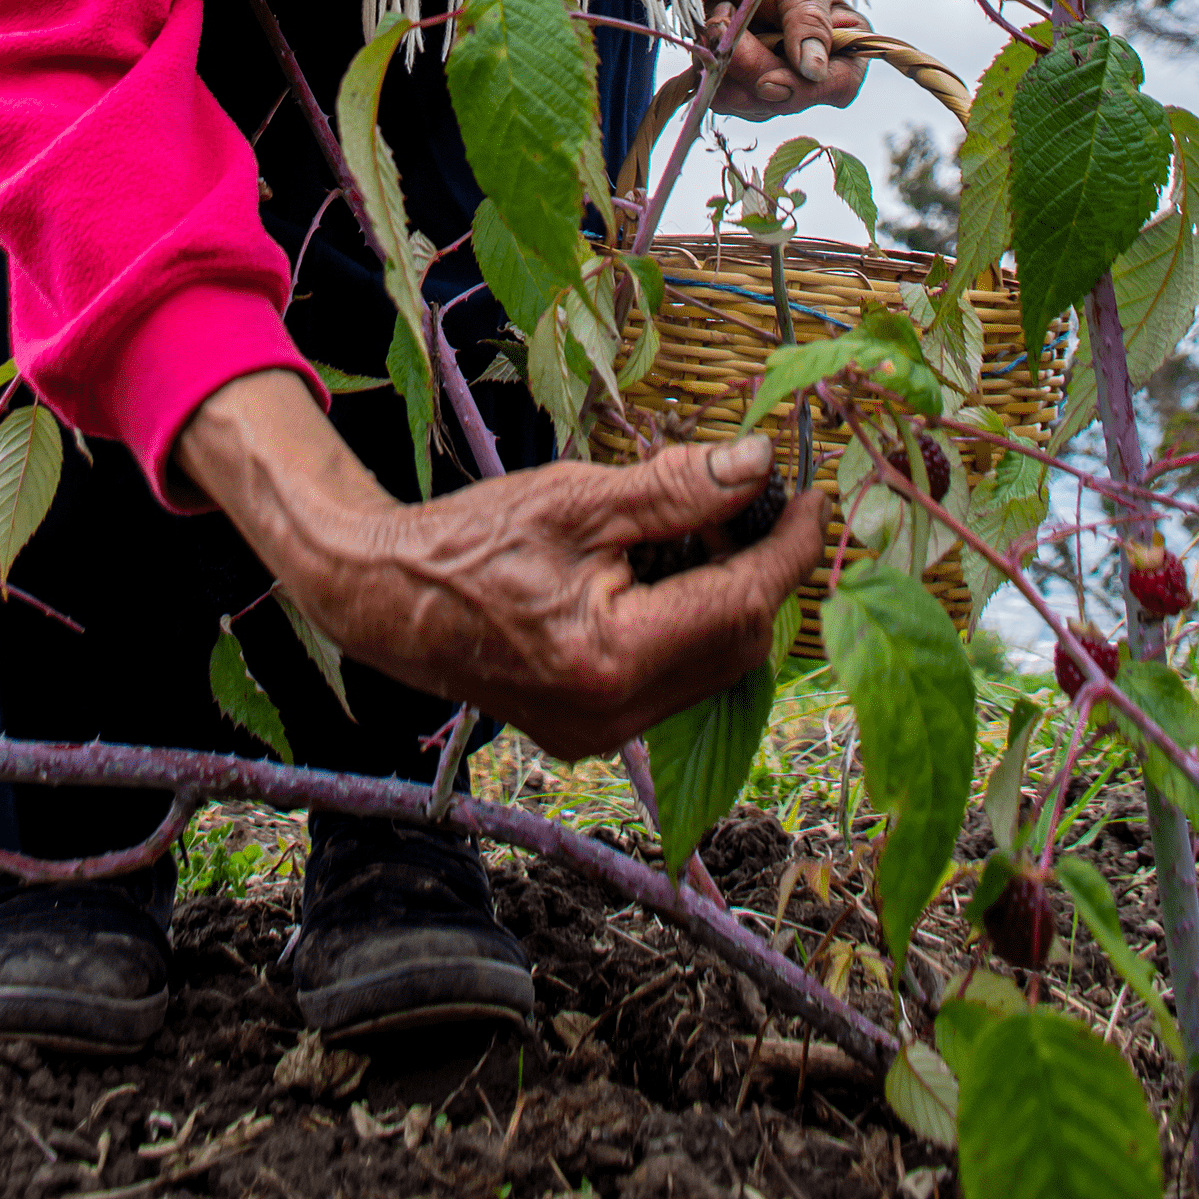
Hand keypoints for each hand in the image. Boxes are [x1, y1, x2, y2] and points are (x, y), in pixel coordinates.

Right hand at [176, 373, 826, 759]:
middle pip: (739, 646)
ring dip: (726, 599)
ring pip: (712, 668)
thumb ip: (675, 488)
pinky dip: (687, 624)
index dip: (789, 548)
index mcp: (613, 658)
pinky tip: (661, 573)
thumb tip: (758, 463)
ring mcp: (602, 734)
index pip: (742, 604)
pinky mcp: (589, 732)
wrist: (385, 597)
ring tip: (700, 531)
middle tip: (756, 504)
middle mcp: (615, 715)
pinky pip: (673, 680)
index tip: (813, 498)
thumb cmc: (471, 541)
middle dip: (761, 573)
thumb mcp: (577, 498)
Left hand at [704, 0, 867, 122]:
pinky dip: (710, 68)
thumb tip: (814, 70)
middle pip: (785, 100)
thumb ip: (810, 24)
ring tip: (721, 17)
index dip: (804, 91)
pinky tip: (712, 34)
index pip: (839, 87)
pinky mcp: (745, 94)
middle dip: (749, 64)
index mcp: (846, 52)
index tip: (768, 81)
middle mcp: (815, 80)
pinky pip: (723, 98)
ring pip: (749, 104)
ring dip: (725, 62)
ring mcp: (779, 91)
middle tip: (724, 22)